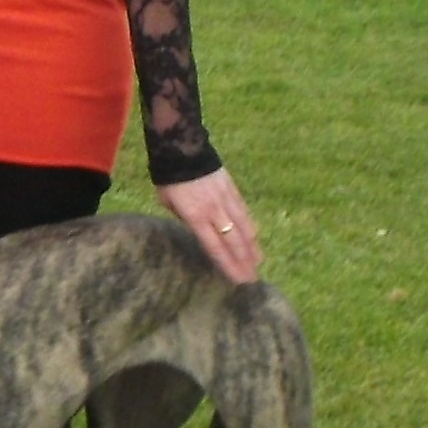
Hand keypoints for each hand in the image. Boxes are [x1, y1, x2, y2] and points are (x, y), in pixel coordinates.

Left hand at [158, 168, 263, 284]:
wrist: (182, 148)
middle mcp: (213, 211)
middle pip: (233, 241)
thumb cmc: (170, 179)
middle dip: (244, 262)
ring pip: (243, 227)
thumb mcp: (169, 203)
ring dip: (251, 247)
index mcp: (195, 217)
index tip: (238, 280)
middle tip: (253, 279)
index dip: (228, 265)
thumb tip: (199, 230)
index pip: (215, 247)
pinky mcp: (232, 189)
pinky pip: (243, 212)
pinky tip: (254, 237)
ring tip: (258, 262)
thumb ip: (185, 219)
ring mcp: (225, 199)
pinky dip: (250, 226)